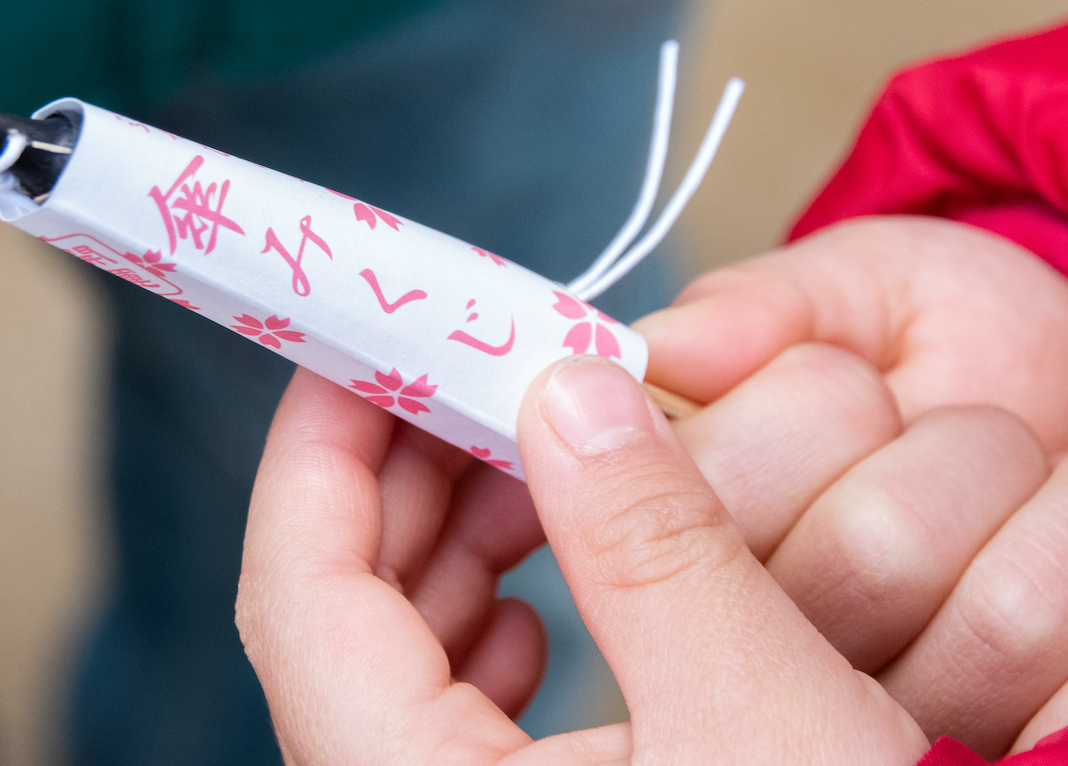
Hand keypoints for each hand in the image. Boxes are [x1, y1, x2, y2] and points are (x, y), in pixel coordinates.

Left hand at [236, 359, 1067, 764]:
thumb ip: (659, 550)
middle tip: (482, 377)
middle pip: (345, 611)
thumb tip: (575, 395)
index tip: (367, 342)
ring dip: (461, 544)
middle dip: (410, 474)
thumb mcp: (767, 726)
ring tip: (537, 458)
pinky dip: (498, 626)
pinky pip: (461, 714)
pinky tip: (561, 591)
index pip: (300, 594)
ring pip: (405, 659)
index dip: (319, 447)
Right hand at [636, 216, 1067, 760]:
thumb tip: (659, 355)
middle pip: (876, 551)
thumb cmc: (976, 353)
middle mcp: (773, 650)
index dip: (814, 404)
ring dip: (1058, 511)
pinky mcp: (1003, 759)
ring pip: (1002, 620)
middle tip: (951, 434)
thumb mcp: (863, 284)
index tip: (854, 390)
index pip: (722, 483)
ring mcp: (892, 731)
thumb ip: (760, 304)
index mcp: (701, 522)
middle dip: (955, 450)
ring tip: (1040, 490)